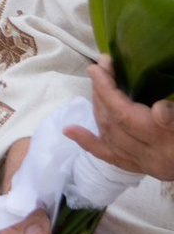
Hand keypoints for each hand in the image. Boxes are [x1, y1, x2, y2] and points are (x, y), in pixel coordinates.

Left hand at [68, 57, 173, 184]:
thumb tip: (159, 110)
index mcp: (168, 139)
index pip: (129, 115)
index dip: (110, 89)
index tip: (102, 64)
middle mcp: (154, 155)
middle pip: (117, 123)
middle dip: (104, 91)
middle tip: (101, 66)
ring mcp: (147, 164)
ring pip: (111, 136)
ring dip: (99, 107)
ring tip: (97, 82)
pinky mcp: (143, 170)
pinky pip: (110, 157)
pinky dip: (88, 142)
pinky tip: (69, 130)